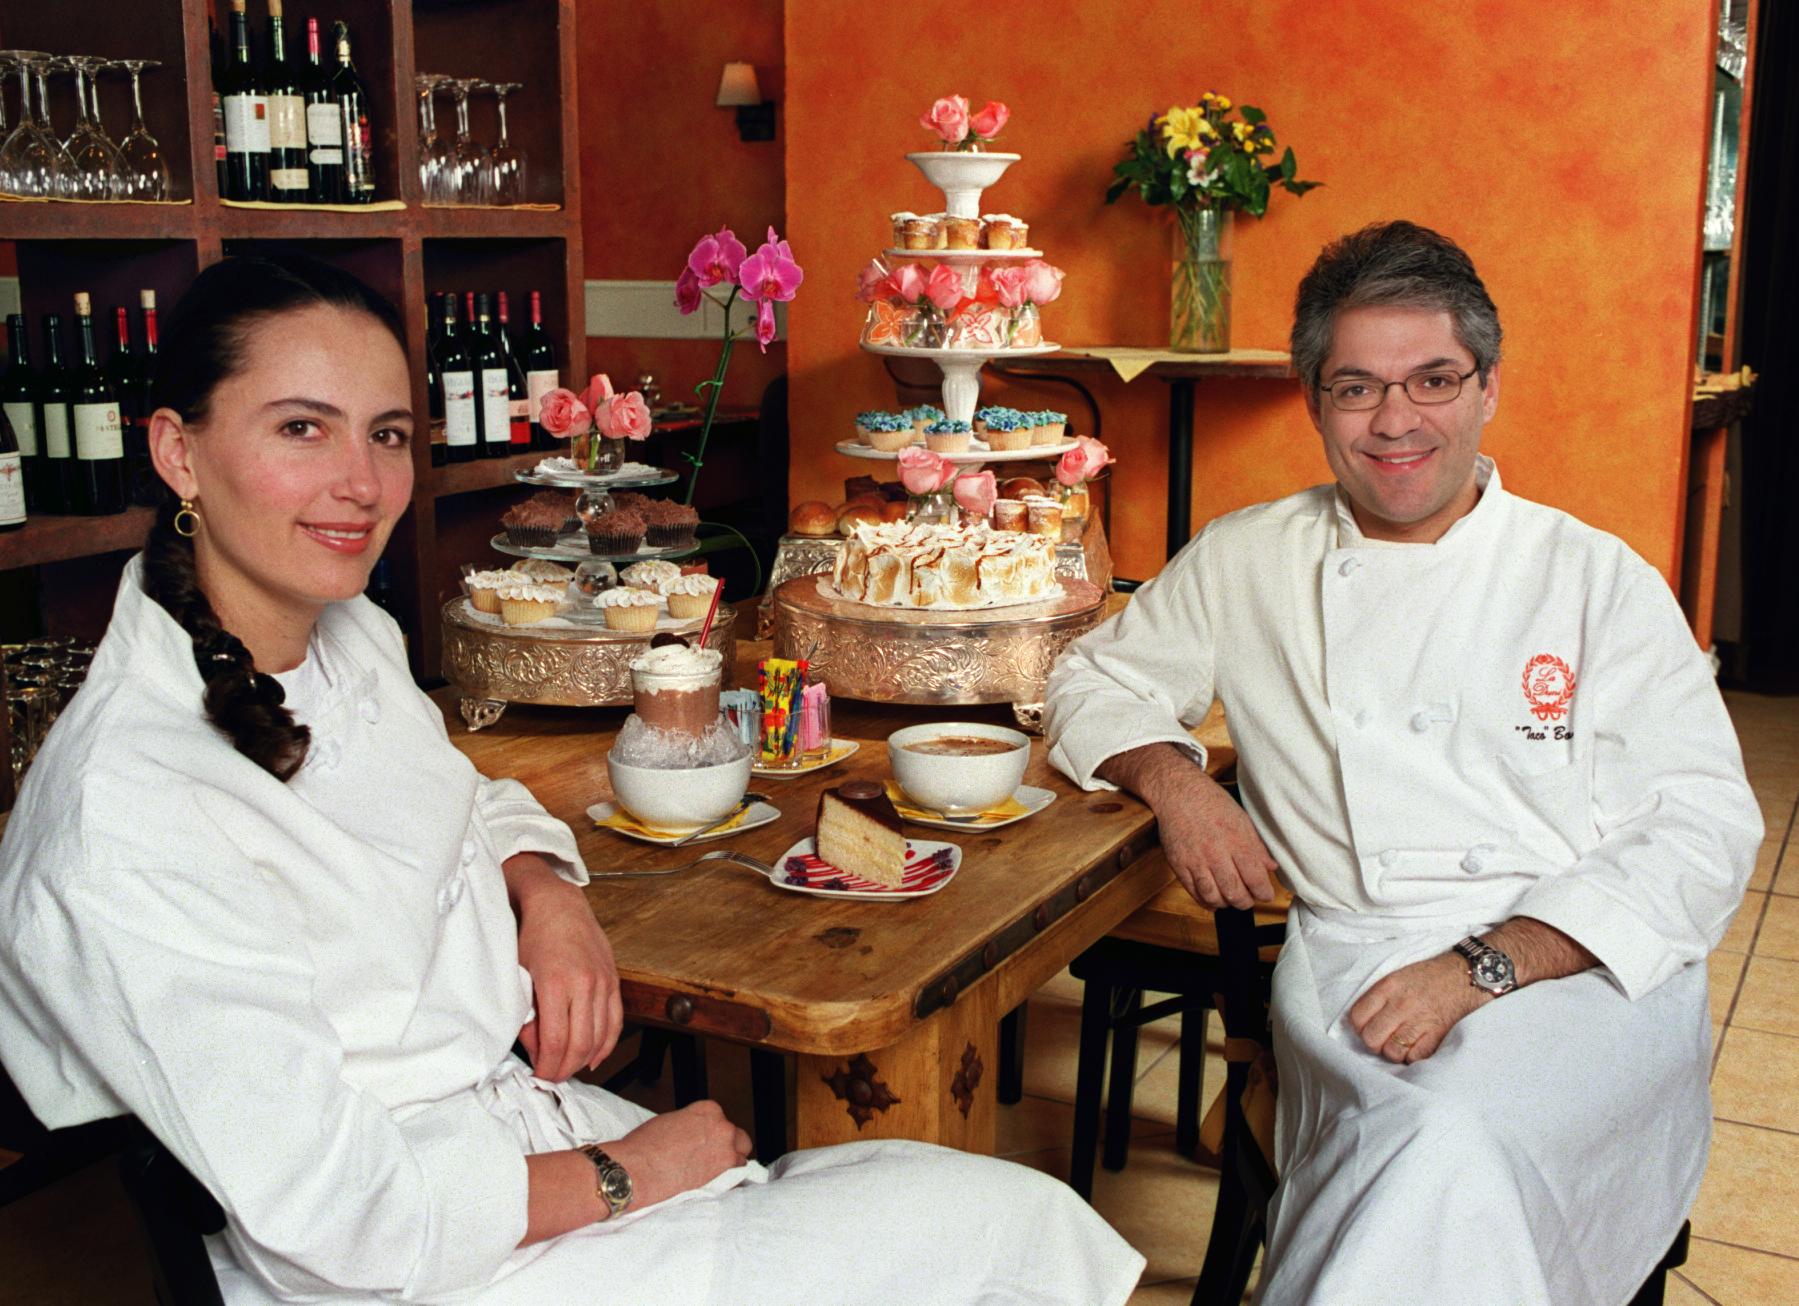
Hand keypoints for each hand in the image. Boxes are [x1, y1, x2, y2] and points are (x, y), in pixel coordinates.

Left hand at [508, 855, 622, 1080]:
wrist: (558, 905)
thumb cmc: (532, 937)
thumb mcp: (519, 976)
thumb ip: (527, 1015)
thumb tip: (536, 1048)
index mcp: (556, 983)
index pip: (557, 1042)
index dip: (548, 1067)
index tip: (538, 1075)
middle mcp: (585, 984)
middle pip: (581, 1045)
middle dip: (565, 1069)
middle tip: (551, 1077)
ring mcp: (603, 982)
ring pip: (601, 1037)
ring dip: (584, 1060)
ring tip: (568, 1068)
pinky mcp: (613, 980)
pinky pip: (615, 1021)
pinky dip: (606, 1044)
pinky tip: (594, 1056)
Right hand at [601, 1101, 752, 1211]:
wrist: (637, 1170)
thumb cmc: (645, 1146)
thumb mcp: (670, 1121)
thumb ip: (691, 1124)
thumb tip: (694, 1134)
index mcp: (708, 1109)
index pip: (720, 1119)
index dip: (712, 1133)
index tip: (705, 1141)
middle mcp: (721, 1126)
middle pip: (738, 1137)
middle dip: (728, 1145)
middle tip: (712, 1156)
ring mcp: (725, 1149)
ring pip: (741, 1155)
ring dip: (730, 1162)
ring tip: (710, 1171)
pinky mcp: (723, 1172)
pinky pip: (736, 1175)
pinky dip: (728, 1179)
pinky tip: (713, 1181)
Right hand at [1139, 761, 1277, 908]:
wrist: (1179, 793)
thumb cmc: (1212, 803)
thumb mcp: (1242, 820)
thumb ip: (1257, 846)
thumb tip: (1271, 866)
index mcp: (1236, 841)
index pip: (1256, 879)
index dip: (1264, 893)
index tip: (1266, 894)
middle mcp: (1217, 853)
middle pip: (1235, 893)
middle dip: (1246, 902)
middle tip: (1248, 899)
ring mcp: (1196, 860)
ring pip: (1214, 896)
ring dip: (1226, 904)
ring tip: (1230, 899)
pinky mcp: (1179, 864)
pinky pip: (1194, 892)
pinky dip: (1206, 901)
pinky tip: (1213, 898)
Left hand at [1348, 951, 1488, 1063]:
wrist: (1469, 974)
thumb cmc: (1433, 977)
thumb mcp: (1400, 976)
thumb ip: (1380, 997)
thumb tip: (1363, 1022)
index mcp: (1388, 988)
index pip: (1357, 1017)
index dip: (1360, 1028)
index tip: (1369, 1028)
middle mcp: (1401, 1004)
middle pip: (1371, 1039)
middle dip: (1376, 1044)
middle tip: (1386, 1040)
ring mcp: (1420, 1020)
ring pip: (1392, 1052)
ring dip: (1396, 1053)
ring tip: (1403, 1045)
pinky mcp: (1438, 1034)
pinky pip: (1415, 1057)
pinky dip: (1415, 1057)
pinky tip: (1419, 1047)